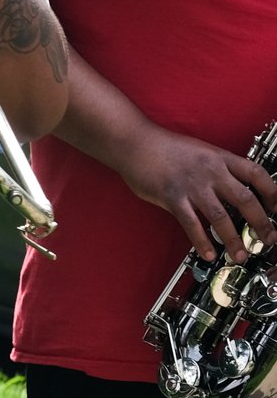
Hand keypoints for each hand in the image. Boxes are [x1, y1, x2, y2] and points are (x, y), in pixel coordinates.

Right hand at [119, 128, 276, 262]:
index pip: (257, 174)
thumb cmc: (163, 147)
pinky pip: (192, 224)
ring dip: (233, 240)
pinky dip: (202, 241)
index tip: (276, 209)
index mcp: (220, 158)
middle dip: (261, 223)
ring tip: (240, 255)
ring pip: (221, 217)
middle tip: (267, 240)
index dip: (272, 193)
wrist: (134, 142)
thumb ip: (217, 169)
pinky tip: (208, 253)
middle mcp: (210, 171)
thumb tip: (233, 191)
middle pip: (246, 199)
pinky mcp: (172, 196)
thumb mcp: (200, 151)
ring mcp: (192, 185)